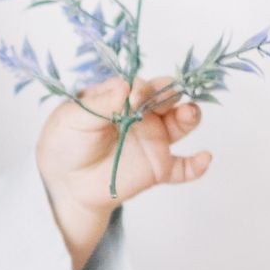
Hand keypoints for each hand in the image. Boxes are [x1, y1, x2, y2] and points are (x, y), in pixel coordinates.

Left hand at [38, 73, 210, 218]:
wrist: (66, 184)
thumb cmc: (65, 144)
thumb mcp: (72, 120)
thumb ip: (100, 104)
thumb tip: (126, 85)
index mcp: (120, 97)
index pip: (138, 85)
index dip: (141, 88)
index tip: (135, 96)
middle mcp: (142, 114)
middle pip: (167, 96)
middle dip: (171, 93)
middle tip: (165, 98)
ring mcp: (153, 140)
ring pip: (182, 123)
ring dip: (189, 116)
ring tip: (188, 114)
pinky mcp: (158, 167)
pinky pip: (184, 168)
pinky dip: (197, 165)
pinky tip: (204, 158)